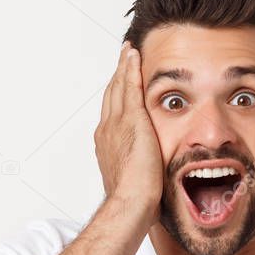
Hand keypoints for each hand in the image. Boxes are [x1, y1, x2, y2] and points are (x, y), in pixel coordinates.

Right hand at [94, 41, 162, 225]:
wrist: (130, 202)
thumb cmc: (133, 201)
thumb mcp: (132, 181)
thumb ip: (137, 170)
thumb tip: (147, 176)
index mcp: (106, 144)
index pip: (111, 113)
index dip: (115, 96)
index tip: (119, 85)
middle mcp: (106, 129)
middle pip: (111, 95)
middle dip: (117, 76)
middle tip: (122, 59)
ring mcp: (117, 123)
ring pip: (119, 87)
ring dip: (123, 67)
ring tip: (127, 52)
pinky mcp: (132, 119)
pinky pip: (130, 86)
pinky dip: (130, 69)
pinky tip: (133, 55)